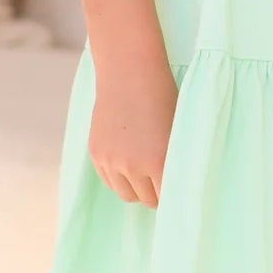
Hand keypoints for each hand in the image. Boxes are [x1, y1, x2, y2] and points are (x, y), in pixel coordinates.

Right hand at [87, 52, 178, 209]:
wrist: (129, 73)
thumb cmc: (162, 98)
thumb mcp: (175, 132)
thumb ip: (172, 162)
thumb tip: (172, 185)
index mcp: (159, 162)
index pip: (167, 197)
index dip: (173, 195)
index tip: (176, 192)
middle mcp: (133, 167)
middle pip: (146, 199)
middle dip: (155, 193)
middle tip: (161, 183)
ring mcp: (111, 161)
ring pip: (126, 194)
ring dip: (136, 190)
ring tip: (145, 176)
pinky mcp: (96, 154)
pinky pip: (109, 181)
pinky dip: (119, 179)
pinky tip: (128, 166)